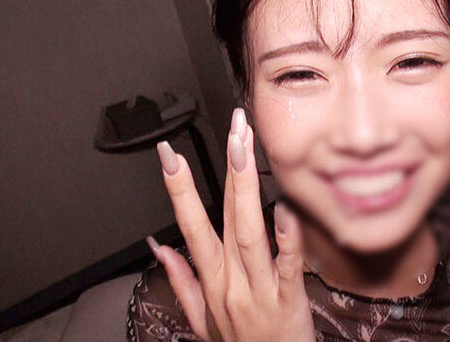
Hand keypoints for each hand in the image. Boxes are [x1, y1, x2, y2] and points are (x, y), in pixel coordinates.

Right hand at [148, 108, 315, 340]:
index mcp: (212, 281)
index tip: (170, 155)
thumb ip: (182, 280)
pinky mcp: (289, 300)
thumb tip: (160, 247)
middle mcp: (233, 281)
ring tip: (245, 151)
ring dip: (246, 190)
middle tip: (232, 130)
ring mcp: (260, 290)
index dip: (179, 189)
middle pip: (225, 218)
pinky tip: (285, 209)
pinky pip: (288, 266)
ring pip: (249, 234)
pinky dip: (286, 239)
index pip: (190, 226)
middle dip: (226, 169)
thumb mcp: (201, 320)